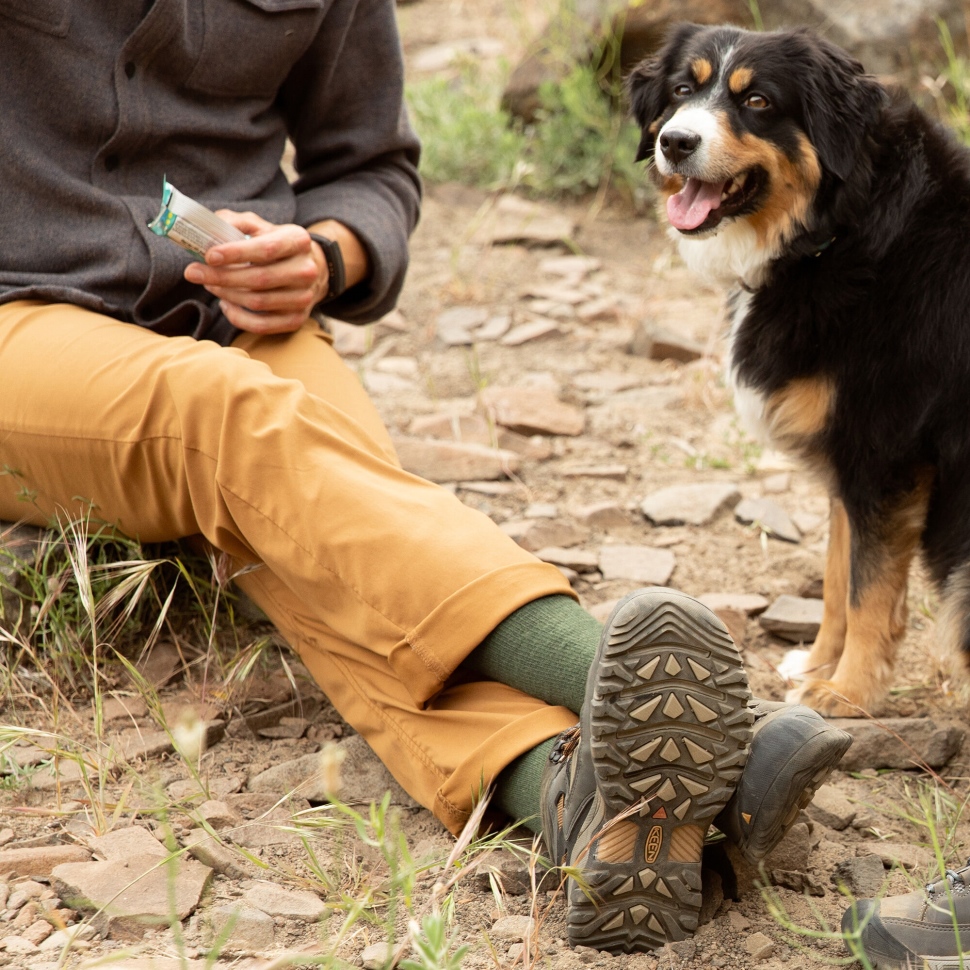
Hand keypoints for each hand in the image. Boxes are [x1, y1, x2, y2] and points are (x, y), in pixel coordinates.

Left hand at [183, 210, 327, 334]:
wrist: (309, 269)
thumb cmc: (275, 245)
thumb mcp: (260, 226)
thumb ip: (235, 223)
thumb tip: (208, 230)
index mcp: (298, 241)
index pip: (266, 249)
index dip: (236, 253)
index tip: (208, 256)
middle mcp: (306, 270)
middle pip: (260, 279)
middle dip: (221, 277)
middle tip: (193, 273)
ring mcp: (304, 297)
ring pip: (258, 302)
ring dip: (226, 295)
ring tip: (210, 284)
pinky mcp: (297, 319)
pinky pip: (262, 325)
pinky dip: (238, 317)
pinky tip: (226, 304)